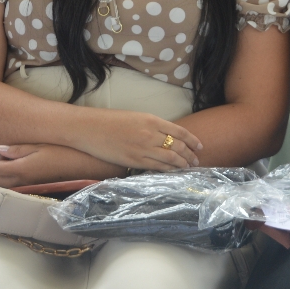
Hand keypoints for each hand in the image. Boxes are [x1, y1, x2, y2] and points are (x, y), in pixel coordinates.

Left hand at [0, 143, 122, 186]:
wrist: (87, 167)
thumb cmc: (66, 152)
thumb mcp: (41, 145)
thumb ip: (19, 149)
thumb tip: (0, 150)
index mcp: (22, 169)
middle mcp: (24, 182)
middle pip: (0, 179)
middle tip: (3, 153)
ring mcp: (32, 188)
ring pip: (9, 186)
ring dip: (6, 175)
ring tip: (14, 161)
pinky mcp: (40, 190)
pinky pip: (20, 189)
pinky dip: (16, 181)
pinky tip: (25, 170)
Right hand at [79, 110, 202, 170]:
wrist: (89, 128)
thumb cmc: (110, 120)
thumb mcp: (136, 117)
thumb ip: (153, 126)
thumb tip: (167, 137)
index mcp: (152, 120)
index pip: (180, 132)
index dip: (193, 140)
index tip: (200, 146)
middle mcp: (151, 134)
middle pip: (178, 147)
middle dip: (190, 155)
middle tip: (196, 160)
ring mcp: (143, 149)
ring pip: (170, 159)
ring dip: (182, 164)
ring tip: (188, 167)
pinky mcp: (134, 161)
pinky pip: (156, 167)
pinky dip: (168, 170)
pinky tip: (173, 172)